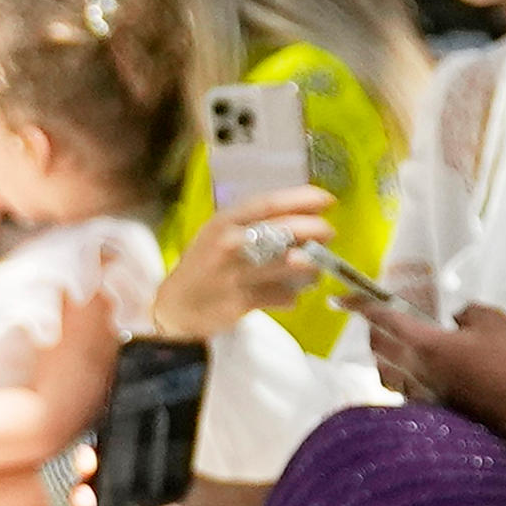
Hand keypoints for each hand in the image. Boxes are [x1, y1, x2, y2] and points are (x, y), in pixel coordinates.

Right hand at [148, 187, 334, 338]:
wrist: (177, 305)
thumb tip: (299, 217)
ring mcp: (236, 273)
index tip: (326, 199)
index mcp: (224, 221)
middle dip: (316, 230)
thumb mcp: (218, 233)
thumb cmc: (204, 264)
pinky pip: (285, 296)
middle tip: (329, 233)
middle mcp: (229, 244)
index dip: (302, 199)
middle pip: (285, 231)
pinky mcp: (242, 301)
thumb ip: (251, 224)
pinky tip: (290, 294)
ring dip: (313, 265)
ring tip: (315, 267)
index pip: (269, 203)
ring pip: (292, 264)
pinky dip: (294, 295)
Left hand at [354, 297, 505, 434]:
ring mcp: (421, 394)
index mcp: (424, 344)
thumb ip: (466, 312)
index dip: (360, 306)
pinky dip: (402, 378)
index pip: (382, 319)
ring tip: (397, 346)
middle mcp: (414, 370)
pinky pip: (403, 390)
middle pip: (377, 346)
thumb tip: (455, 319)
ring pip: (385, 371)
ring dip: (384, 356)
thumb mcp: (492, 321)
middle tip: (381, 319)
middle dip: (374, 329)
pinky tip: (418, 373)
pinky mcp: (433, 411)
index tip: (341, 300)